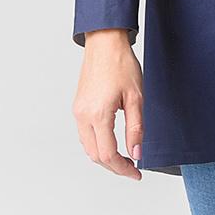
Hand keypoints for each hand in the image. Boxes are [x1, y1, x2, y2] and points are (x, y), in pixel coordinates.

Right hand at [71, 29, 143, 179]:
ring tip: (123, 157)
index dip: (123, 168)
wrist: (105, 42)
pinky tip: (110, 141)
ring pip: (88, 147)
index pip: (108, 155)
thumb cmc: (120, 63)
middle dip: (114, 166)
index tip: (136, 172)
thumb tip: (137, 152)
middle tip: (132, 167)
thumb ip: (136, 128)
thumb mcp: (136, 96)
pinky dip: (97, 144)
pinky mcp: (78, 106)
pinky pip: (84, 134)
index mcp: (98, 114)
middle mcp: (83, 116)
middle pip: (95, 155)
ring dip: (104, 156)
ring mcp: (78, 111)